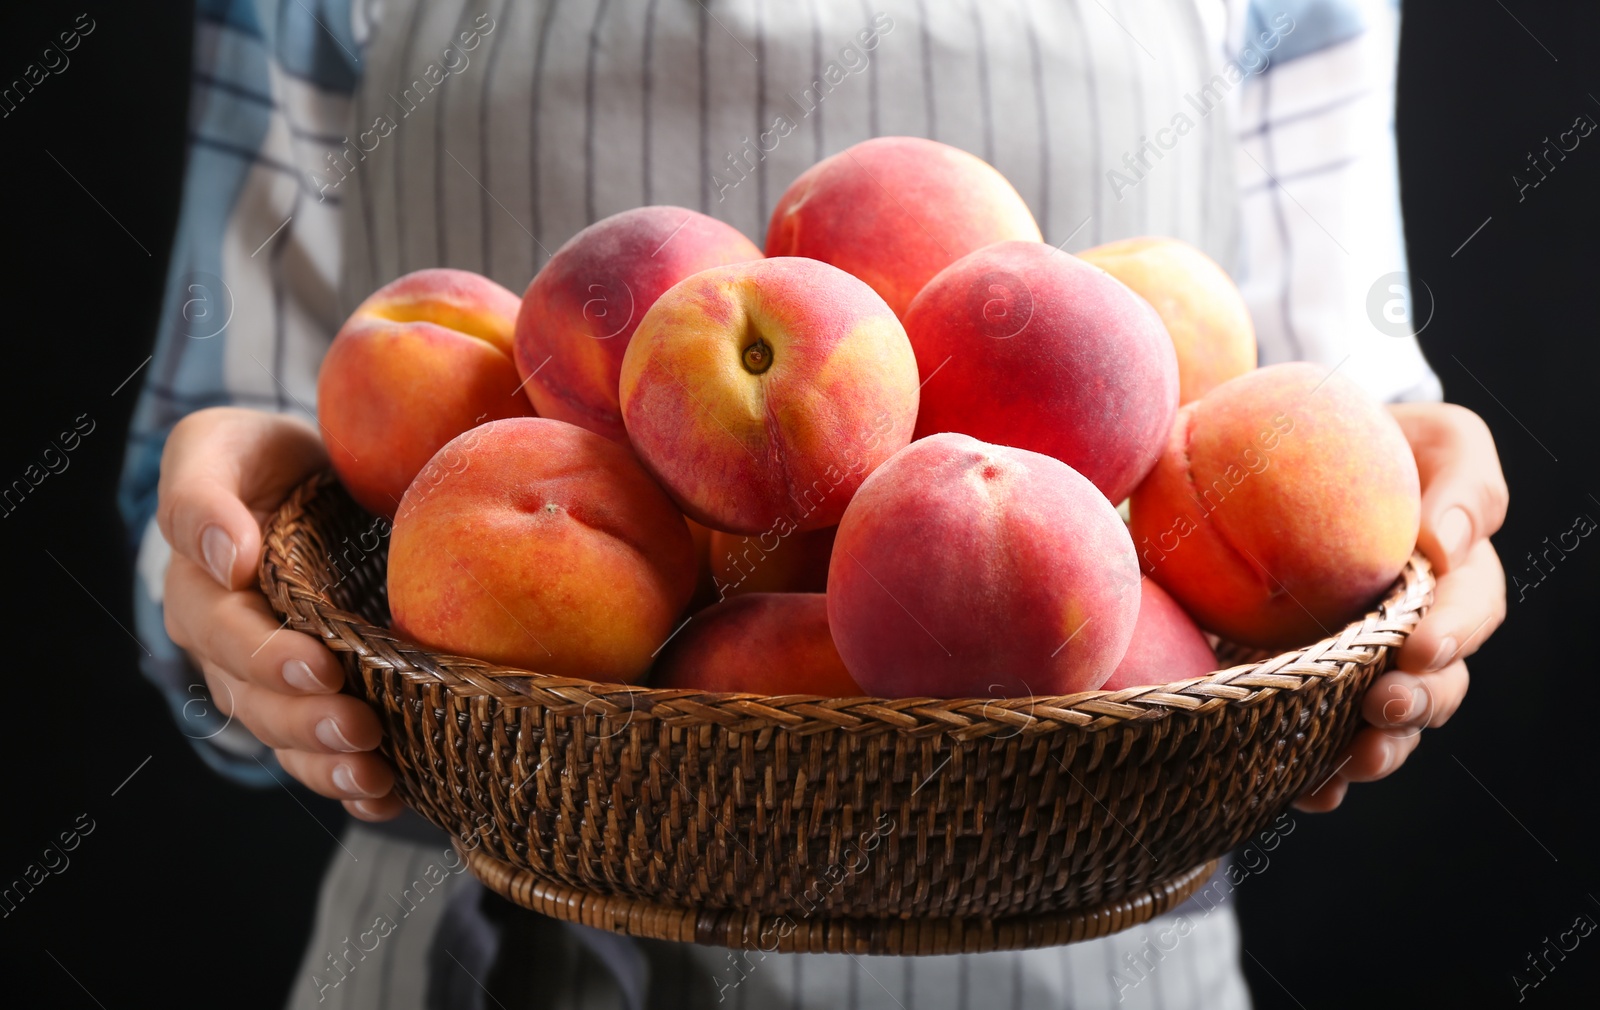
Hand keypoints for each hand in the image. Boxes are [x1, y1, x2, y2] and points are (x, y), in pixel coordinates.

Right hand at [157, 407, 402, 820]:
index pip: (224, 632)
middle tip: (360, 730)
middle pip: (255, 699)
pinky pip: (318, 752)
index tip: (319, 665)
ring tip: (374, 777)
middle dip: (306, 721)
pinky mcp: (312, 697)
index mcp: (200, 588)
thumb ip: (202, 494)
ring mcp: (266, 680)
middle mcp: (225, 645)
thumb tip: (228, 557)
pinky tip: (388, 798)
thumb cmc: (259, 458)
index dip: (266, 655)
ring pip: (286, 736)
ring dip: (327, 765)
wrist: (305, 479)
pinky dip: (349, 783)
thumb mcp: (219, 446)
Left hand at [1294, 403, 1508, 811]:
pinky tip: (1305, 793)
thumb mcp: (1433, 437)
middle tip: (1385, 704)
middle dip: (1420, 701)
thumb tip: (1447, 544)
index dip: (1453, 630)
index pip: (1473, 604)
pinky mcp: (1315, 681)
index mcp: (1455, 568)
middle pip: (1441, 679)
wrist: (1287, 453)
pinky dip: (1322, 773)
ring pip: (1393, 721)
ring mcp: (1368, 658)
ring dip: (1380, 747)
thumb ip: (1462, 479)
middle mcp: (1421, 623)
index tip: (1419, 647)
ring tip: (1350, 764)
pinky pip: (1326, 737)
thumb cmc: (1371, 438)